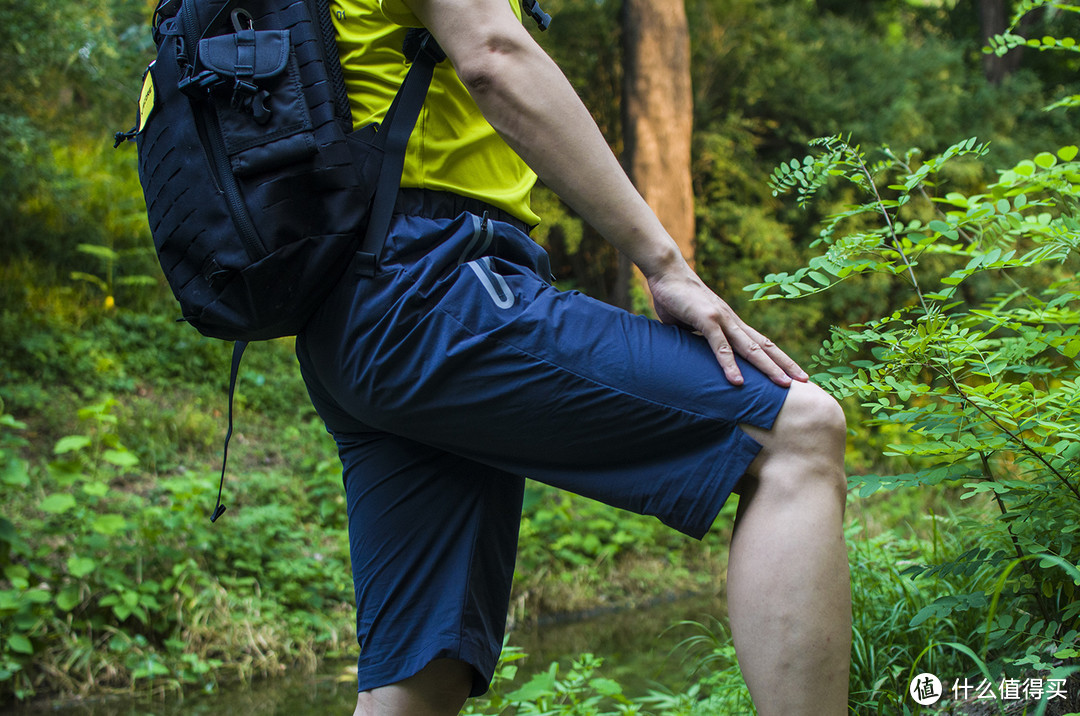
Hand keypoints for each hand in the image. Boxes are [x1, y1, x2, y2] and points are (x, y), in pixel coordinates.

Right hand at [646, 263, 807, 387]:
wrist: (667, 271)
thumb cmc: (676, 298)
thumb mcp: (690, 324)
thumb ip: (697, 339)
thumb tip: (693, 354)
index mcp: (731, 323)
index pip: (761, 343)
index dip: (778, 358)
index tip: (792, 372)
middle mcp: (732, 321)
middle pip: (765, 346)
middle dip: (785, 364)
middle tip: (805, 381)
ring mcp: (722, 319)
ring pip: (750, 348)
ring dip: (768, 367)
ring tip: (784, 384)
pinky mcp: (706, 319)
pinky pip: (720, 346)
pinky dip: (730, 365)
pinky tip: (737, 381)